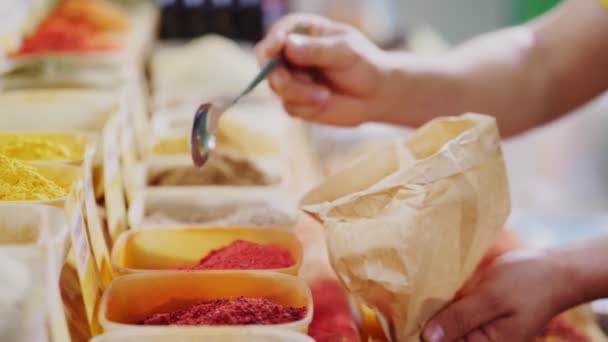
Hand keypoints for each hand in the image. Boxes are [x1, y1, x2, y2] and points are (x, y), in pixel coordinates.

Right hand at [256, 14, 393, 125]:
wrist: (376, 94)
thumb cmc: (364, 65)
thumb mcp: (345, 52)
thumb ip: (317, 50)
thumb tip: (287, 46)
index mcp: (301, 31)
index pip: (276, 35)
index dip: (272, 43)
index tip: (279, 47)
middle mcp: (290, 54)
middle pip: (268, 63)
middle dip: (284, 77)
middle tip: (308, 82)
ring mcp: (291, 78)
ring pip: (277, 87)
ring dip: (300, 94)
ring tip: (325, 95)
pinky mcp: (295, 101)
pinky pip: (289, 106)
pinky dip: (306, 107)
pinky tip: (324, 101)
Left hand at [422, 250, 576, 341]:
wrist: (553, 272)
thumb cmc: (526, 283)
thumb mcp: (490, 298)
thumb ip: (460, 319)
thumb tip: (427, 339)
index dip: (425, 330)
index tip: (410, 312)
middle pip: (442, 337)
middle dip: (429, 320)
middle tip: (419, 298)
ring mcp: (478, 331)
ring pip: (444, 325)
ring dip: (435, 310)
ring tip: (429, 292)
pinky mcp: (476, 317)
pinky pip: (454, 315)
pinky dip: (445, 303)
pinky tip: (441, 289)